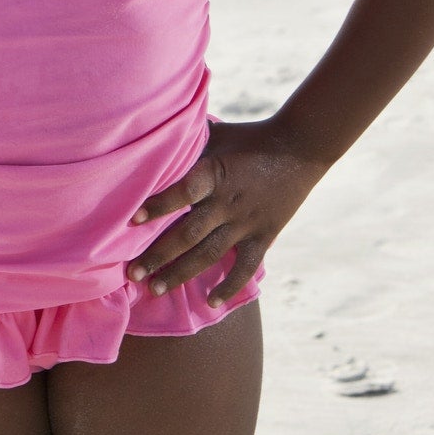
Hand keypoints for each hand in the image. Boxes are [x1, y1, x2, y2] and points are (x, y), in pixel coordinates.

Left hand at [126, 118, 324, 305]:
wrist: (301, 147)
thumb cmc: (250, 137)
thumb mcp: (216, 135)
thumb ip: (188, 142)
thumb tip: (154, 131)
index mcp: (214, 174)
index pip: (182, 193)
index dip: (158, 206)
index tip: (132, 220)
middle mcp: (227, 202)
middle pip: (188, 234)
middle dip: (158, 255)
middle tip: (133, 274)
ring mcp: (245, 222)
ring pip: (209, 255)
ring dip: (181, 274)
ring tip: (155, 290)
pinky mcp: (264, 236)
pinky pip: (245, 267)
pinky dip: (230, 286)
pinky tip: (212, 303)